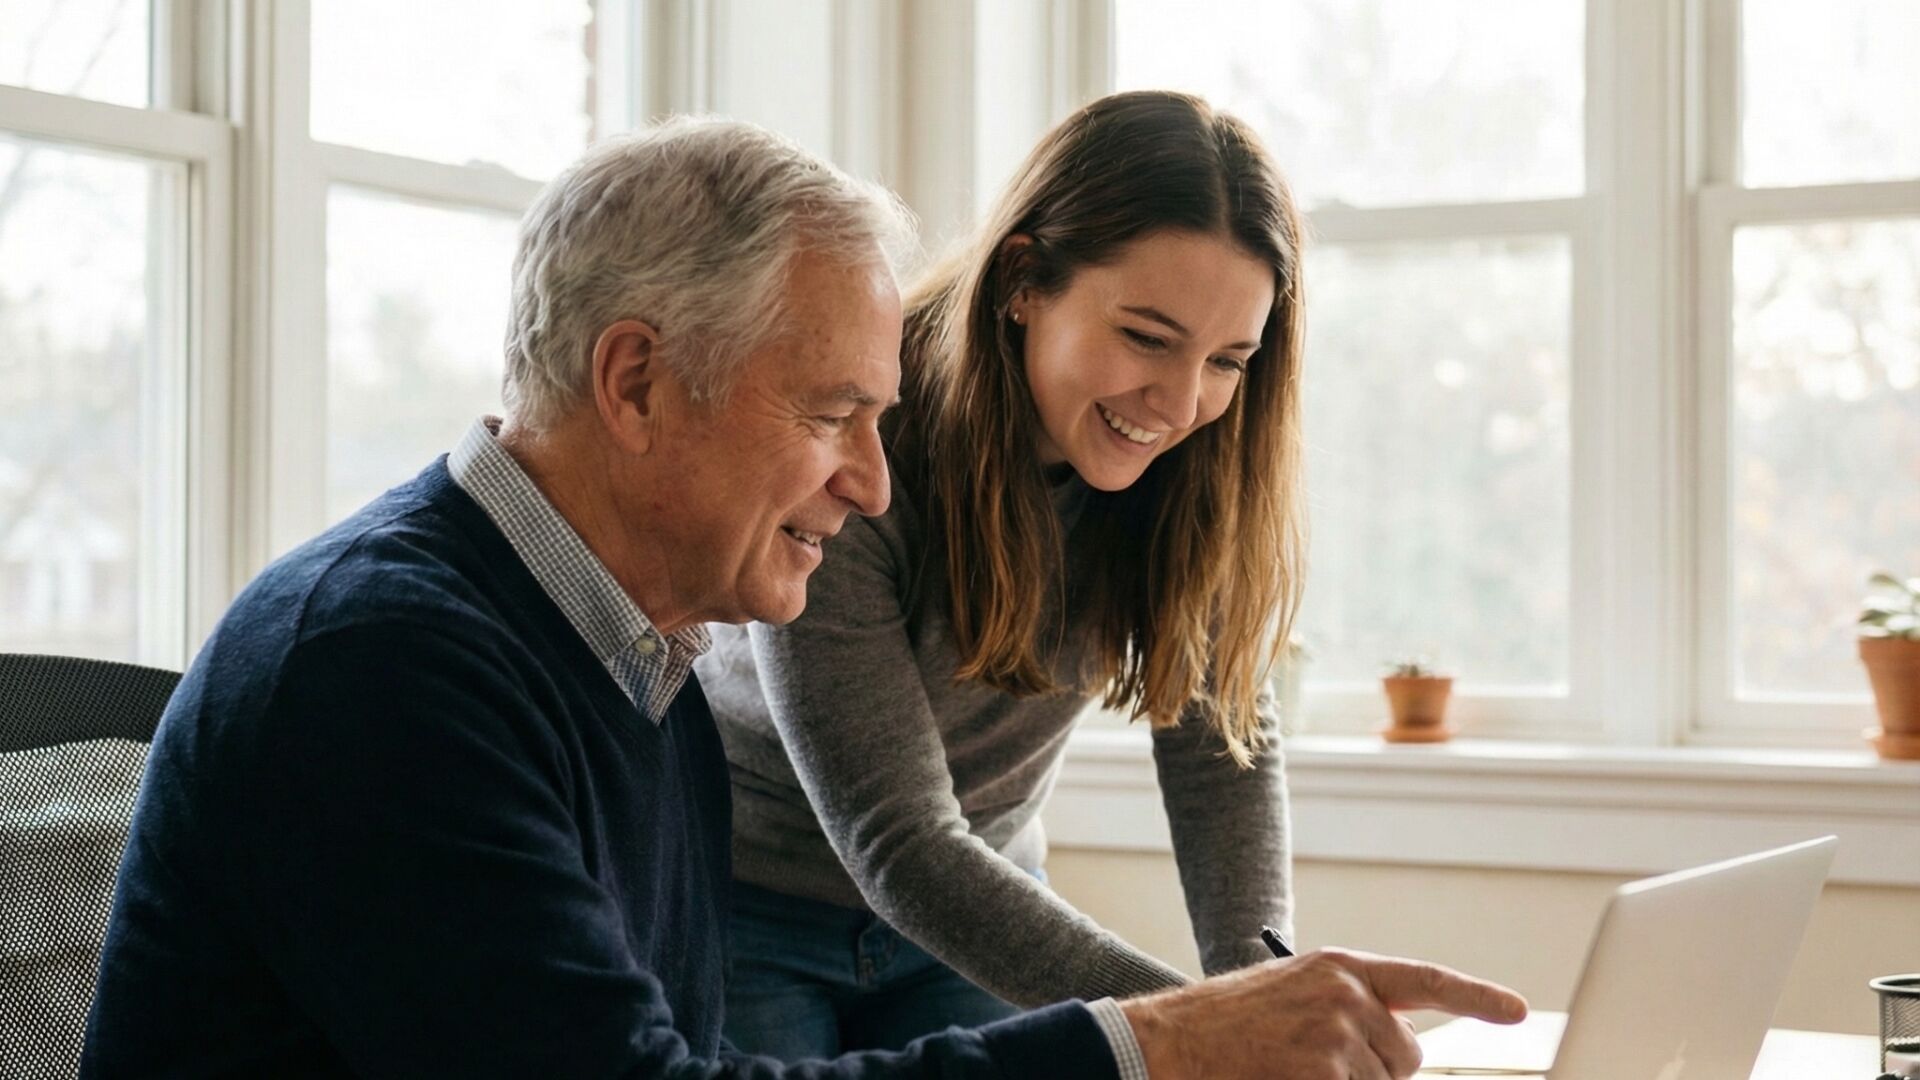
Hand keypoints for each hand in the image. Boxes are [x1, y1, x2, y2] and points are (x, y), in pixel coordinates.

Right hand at [1117, 947, 1526, 1079]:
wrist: (1172, 1043)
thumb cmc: (1227, 1027)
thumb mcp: (1294, 998)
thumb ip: (1349, 1009)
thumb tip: (1404, 1047)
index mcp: (1342, 967)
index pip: (1426, 980)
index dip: (1477, 996)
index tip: (1516, 1012)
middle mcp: (1349, 993)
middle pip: (1406, 1057)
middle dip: (1375, 1072)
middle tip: (1314, 1064)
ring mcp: (1340, 1033)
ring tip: (1290, 1069)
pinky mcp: (1327, 1072)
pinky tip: (1286, 1076)